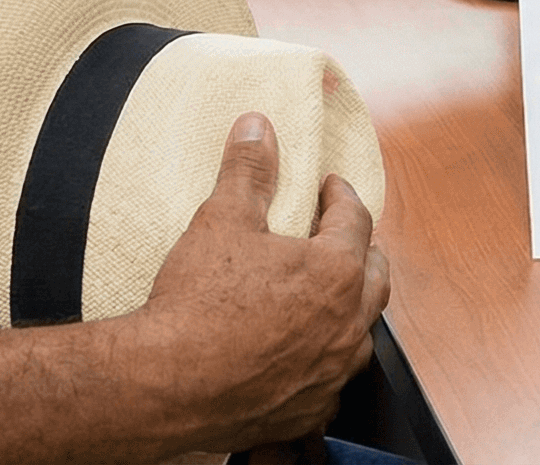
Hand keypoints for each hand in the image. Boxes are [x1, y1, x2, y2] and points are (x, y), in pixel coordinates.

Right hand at [134, 114, 391, 453]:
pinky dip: (323, 363)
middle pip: (375, 276)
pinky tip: (303, 355)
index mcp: (336, 273)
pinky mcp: (308, 412)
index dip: (340, 196)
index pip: (355, 220)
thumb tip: (257, 127)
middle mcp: (346, 326)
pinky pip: (330, 383)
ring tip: (327, 295)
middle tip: (339, 234)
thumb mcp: (222, 219)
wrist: (164, 384)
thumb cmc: (196, 304)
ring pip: (359, 334)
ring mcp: (331, 374)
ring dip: (349, 309)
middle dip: (361, 250)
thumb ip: (249, 169)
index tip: (328, 187)